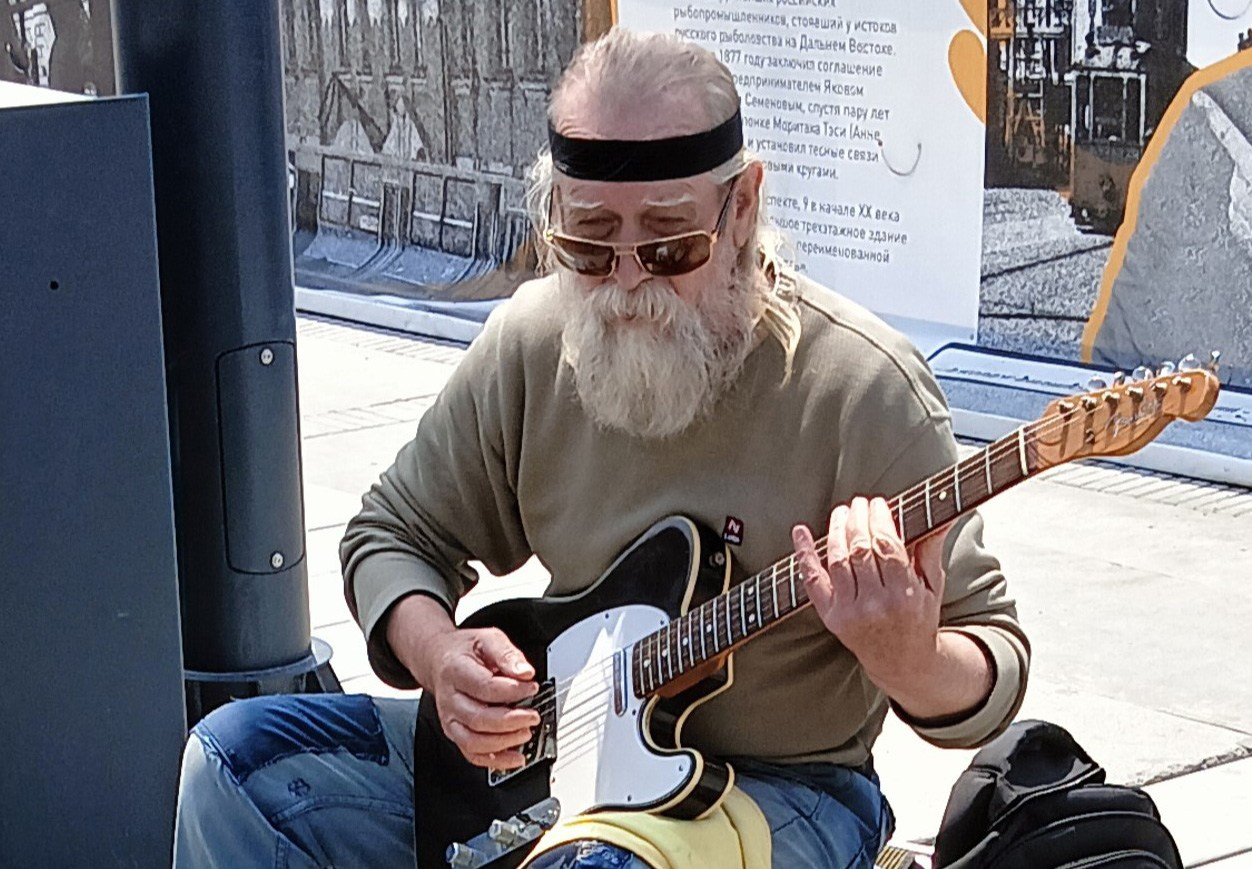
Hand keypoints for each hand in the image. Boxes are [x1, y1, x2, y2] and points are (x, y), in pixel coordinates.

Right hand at [423, 627, 540, 769]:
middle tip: (532, 716)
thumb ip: (507, 653)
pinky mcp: (455, 733)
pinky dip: (495, 760)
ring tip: (525, 734)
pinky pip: (472, 754)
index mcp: (455, 671)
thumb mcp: (487, 639)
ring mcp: (450, 719)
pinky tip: (515, 758)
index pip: (484, 687)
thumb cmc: (465, 651)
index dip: (511, 690)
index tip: (532, 686)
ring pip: (473, 741)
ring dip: (503, 742)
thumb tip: (524, 672)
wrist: (438, 659)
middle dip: (510, 721)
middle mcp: (449, 699)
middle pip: (478, 718)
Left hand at [792, 496, 948, 687]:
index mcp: (904, 595)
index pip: (886, 546)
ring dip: (836, 530)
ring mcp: (850, 612)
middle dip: (857, 519)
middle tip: (858, 503)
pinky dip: (805, 554)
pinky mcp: (831, 617)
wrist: (902, 663)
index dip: (879, 519)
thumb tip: (943, 515)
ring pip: (837, 560)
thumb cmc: (919, 619)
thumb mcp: (932, 586)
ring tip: (841, 512)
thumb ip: (931, 549)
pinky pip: (812, 581)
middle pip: (860, 550)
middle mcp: (875, 605)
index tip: (877, 503)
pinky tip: (800, 532)